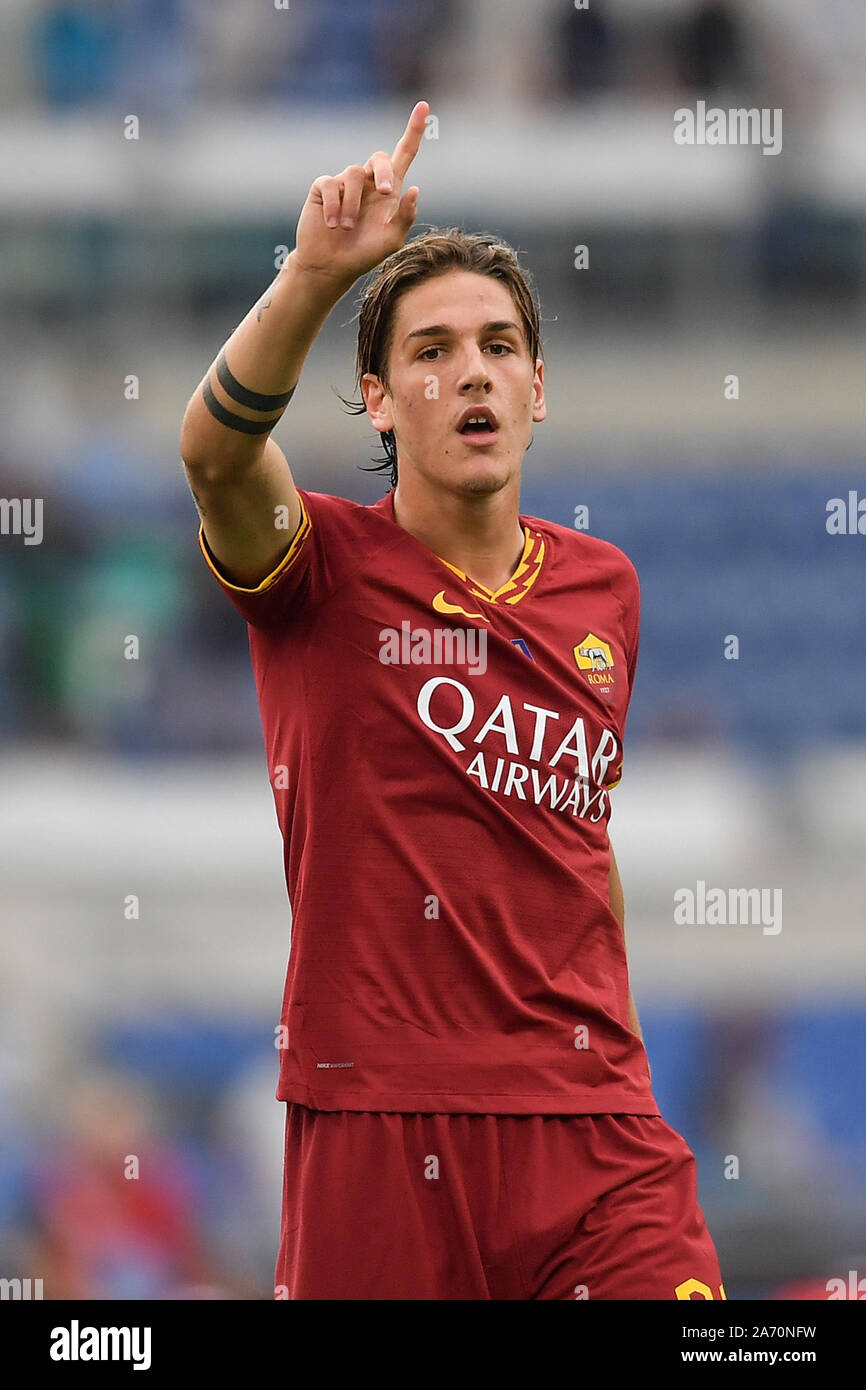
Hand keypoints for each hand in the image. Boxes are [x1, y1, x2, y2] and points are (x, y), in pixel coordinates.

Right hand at [292, 100, 427, 284]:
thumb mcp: (391, 241)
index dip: (414, 130)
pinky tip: (332, 224)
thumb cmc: (363, 254)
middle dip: (384, 172)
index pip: (404, 154)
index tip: (423, 106)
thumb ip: (405, 217)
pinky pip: (330, 185)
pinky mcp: (322, 188)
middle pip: (379, 158)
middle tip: (386, 193)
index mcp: (388, 191)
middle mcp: (368, 182)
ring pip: (354, 175)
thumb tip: (414, 189)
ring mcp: (344, 183)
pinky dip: (334, 207)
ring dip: (353, 206)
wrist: (330, 266)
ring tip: (347, 228)